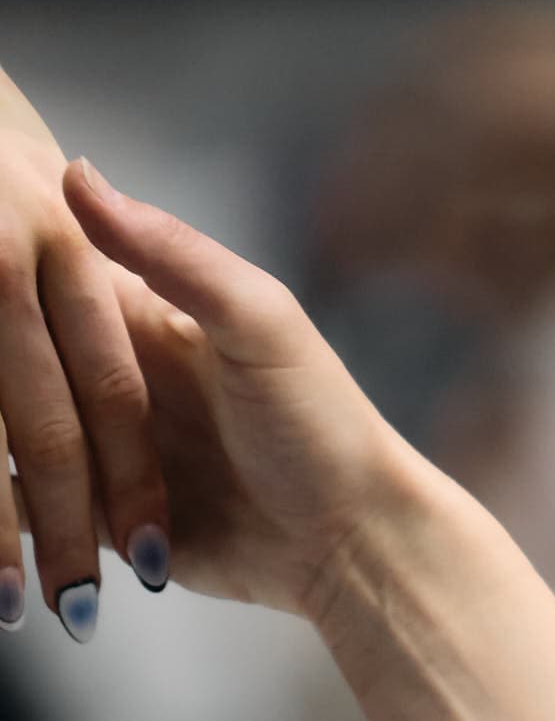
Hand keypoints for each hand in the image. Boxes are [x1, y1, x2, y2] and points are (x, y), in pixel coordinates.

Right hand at [15, 157, 405, 626]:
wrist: (353, 544)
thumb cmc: (322, 423)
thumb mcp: (257, 321)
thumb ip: (174, 255)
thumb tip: (79, 176)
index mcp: (139, 315)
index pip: (42, 284)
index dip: (1, 280)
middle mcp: (109, 381)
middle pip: (16, 370)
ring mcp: (104, 455)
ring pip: (19, 445)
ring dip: (0, 457)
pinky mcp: (106, 526)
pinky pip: (37, 517)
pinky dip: (9, 520)